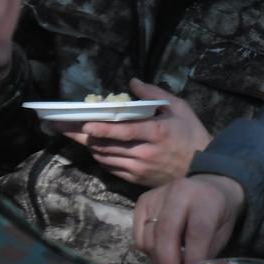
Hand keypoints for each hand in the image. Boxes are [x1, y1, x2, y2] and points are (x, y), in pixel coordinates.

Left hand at [52, 78, 210, 186]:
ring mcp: (139, 169)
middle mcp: (145, 153)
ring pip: (105, 157)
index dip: (103, 128)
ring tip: (74, 134)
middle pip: (107, 145)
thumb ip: (155, 94)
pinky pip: (111, 169)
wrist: (203, 169)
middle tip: (61, 126)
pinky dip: (100, 157)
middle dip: (82, 135)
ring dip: (89, 145)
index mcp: (157, 133)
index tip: (84, 124)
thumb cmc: (191, 134)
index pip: (124, 131)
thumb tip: (132, 83)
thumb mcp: (180, 108)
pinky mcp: (136, 180)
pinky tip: (95, 147)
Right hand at [134, 174, 246, 263]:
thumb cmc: (218, 215)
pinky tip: (162, 252)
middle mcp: (179, 192)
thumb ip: (206, 254)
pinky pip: (138, 236)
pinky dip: (148, 251)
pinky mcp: (143, 201)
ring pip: (149, 237)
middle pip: (166, 232)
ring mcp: (158, 195)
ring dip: (159, 261)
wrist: (210, 187)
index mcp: (206, 199)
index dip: (192, 260)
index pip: (197, 231)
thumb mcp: (222, 233)